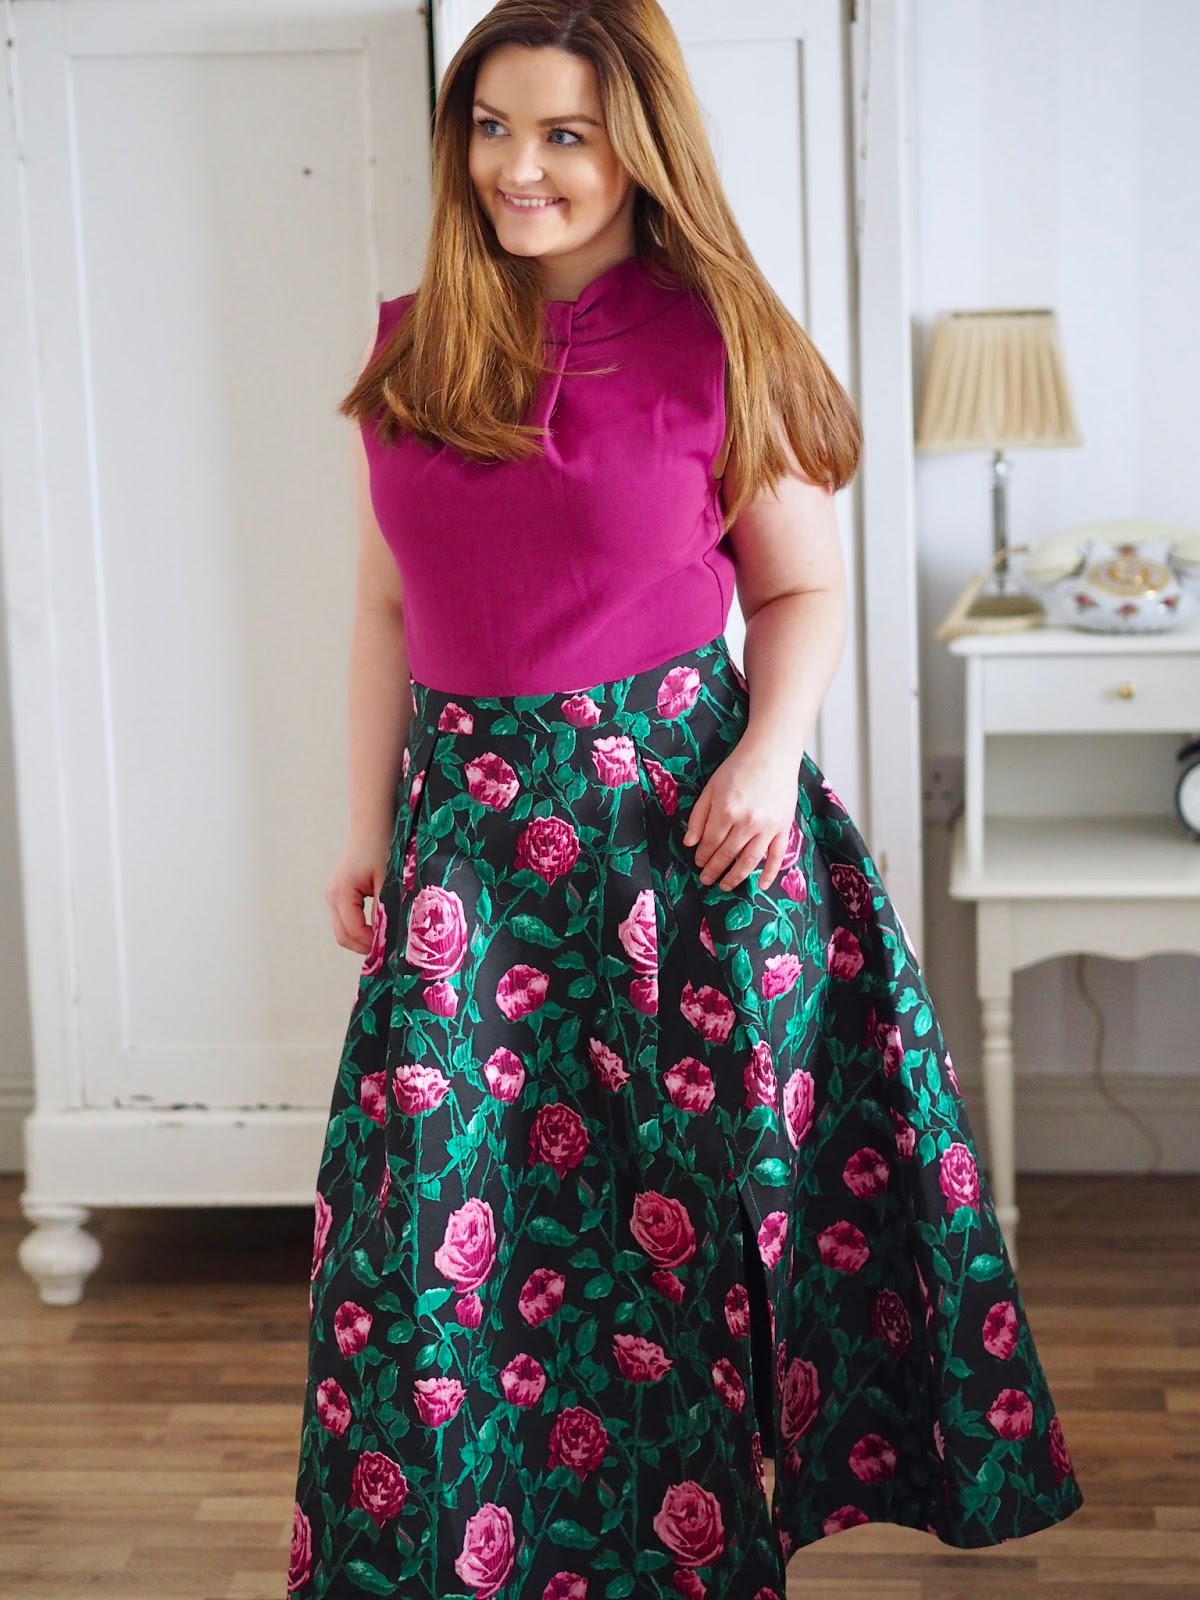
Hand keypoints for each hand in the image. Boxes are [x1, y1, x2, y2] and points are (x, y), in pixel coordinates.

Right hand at [326, 825, 393, 953]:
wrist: (371, 826)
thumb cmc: (380, 847)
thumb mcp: (387, 880)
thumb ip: (386, 908)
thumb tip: (390, 936)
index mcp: (342, 893)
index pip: (353, 931)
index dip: (372, 944)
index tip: (392, 946)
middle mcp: (332, 897)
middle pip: (343, 936)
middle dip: (365, 947)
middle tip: (389, 950)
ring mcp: (333, 897)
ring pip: (343, 931)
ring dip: (362, 939)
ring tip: (386, 941)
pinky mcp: (339, 895)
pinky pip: (346, 921)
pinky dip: (360, 930)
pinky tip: (379, 928)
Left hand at [681, 740, 798, 892]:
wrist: (772, 753)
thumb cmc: (739, 767)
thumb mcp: (711, 788)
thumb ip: (699, 816)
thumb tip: (689, 842)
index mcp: (726, 811)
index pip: (711, 842)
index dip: (703, 856)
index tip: (698, 863)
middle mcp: (747, 822)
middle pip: (727, 854)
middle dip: (714, 870)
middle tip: (706, 880)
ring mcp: (767, 827)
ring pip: (749, 860)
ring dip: (735, 877)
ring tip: (725, 886)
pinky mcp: (783, 827)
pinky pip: (777, 856)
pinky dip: (770, 873)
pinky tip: (762, 886)